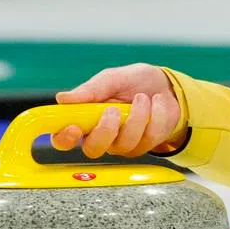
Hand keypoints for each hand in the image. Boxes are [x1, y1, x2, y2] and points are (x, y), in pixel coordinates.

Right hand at [50, 63, 185, 158]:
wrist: (167, 85)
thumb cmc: (134, 82)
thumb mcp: (113, 78)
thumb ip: (91, 89)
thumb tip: (62, 98)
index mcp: (85, 119)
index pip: (63, 139)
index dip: (63, 138)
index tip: (74, 127)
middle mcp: (101, 136)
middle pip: (93, 150)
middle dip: (105, 130)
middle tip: (114, 109)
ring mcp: (123, 144)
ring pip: (124, 144)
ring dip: (137, 116)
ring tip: (142, 97)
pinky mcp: (145, 145)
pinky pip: (149, 138)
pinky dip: (156, 115)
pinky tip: (157, 102)